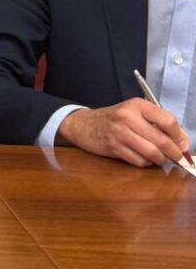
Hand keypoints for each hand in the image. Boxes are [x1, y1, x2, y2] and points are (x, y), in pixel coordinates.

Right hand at [57, 98, 190, 166]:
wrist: (83, 124)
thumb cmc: (113, 119)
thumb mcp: (133, 112)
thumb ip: (155, 122)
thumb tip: (181, 141)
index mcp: (136, 105)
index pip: (167, 121)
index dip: (180, 136)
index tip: (184, 145)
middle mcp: (127, 117)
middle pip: (161, 140)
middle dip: (174, 153)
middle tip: (178, 157)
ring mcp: (119, 133)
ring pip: (151, 153)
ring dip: (160, 160)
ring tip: (160, 158)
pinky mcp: (113, 147)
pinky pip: (138, 161)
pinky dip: (146, 163)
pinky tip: (144, 158)